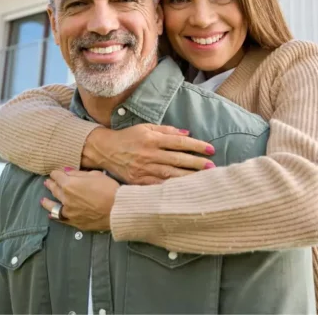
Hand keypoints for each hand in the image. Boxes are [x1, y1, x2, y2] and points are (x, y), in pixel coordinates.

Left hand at [41, 169, 118, 230]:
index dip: (56, 173)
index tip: (55, 172)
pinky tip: (51, 215)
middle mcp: (66, 198)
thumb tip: (67, 171)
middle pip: (55, 189)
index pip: (58, 176)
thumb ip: (79, 174)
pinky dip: (54, 216)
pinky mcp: (74, 222)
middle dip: (51, 184)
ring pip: (53, 206)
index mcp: (69, 184)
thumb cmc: (109, 189)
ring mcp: (69, 212)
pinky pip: (61, 219)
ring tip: (43, 200)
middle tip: (48, 182)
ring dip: (47, 202)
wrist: (118, 209)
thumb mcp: (95, 175)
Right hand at [82, 124, 215, 184]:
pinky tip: (184, 190)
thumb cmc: (129, 137)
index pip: (179, 142)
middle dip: (197, 164)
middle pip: (178, 160)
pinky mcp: (139, 181)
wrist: (105, 150)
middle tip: (212, 167)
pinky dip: (172, 188)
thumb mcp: (146, 127)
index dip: (197, 146)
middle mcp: (149, 154)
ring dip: (189, 177)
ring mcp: (144, 169)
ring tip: (204, 179)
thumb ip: (167, 130)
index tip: (211, 149)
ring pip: (170, 175)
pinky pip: (158, 186)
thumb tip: (187, 134)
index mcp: (152, 139)